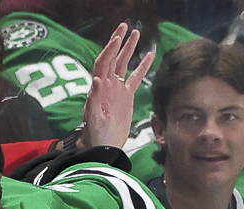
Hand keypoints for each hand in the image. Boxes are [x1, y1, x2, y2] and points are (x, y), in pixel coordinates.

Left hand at [76, 23, 153, 151]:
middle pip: (113, 58)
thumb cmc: (96, 134)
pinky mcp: (126, 96)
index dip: (109, 50)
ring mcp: (117, 89)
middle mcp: (107, 85)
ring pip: (124, 64)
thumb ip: (94, 100)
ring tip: (136, 33)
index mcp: (99, 88)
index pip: (103, 63)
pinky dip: (142, 67)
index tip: (117, 38)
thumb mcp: (93, 118)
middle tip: (125, 26)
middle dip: (118, 42)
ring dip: (129, 49)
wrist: (104, 147)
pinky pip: (136, 78)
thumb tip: (96, 80)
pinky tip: (150, 55)